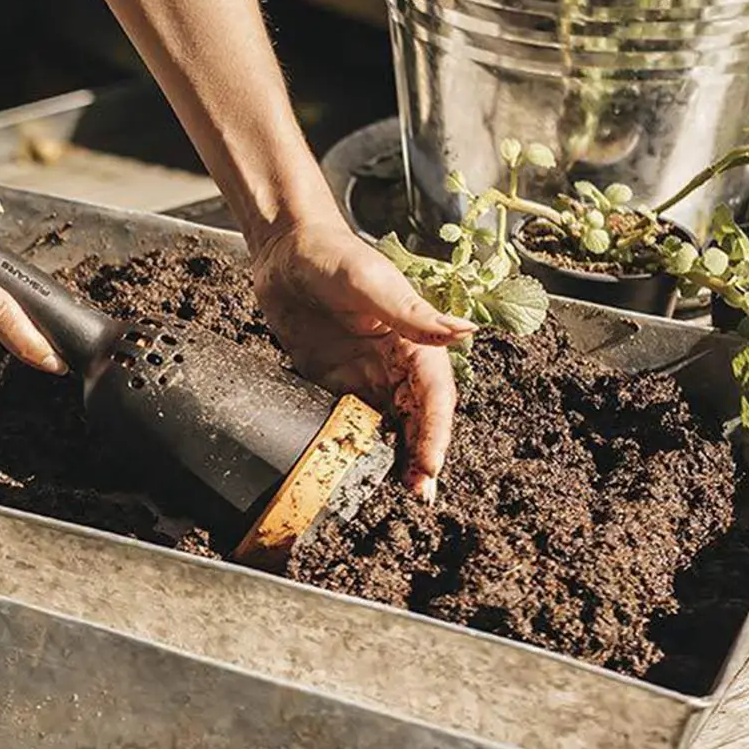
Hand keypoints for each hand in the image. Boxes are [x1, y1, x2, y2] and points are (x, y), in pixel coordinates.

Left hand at [248, 212, 474, 499]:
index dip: (436, 433)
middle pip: (418, 418)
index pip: (434, 396)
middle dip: (422, 457)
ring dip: (394, 458)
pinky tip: (354, 471)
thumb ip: (412, 313)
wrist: (283, 252)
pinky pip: (350, 420)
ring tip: (393, 494)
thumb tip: (465, 332)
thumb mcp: (371, 282)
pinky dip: (356, 447)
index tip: (432, 467)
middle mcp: (396, 361)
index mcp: (415, 339)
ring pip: (389, 425)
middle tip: (418, 496)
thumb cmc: (332, 256)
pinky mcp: (333, 381)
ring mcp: (365, 374)